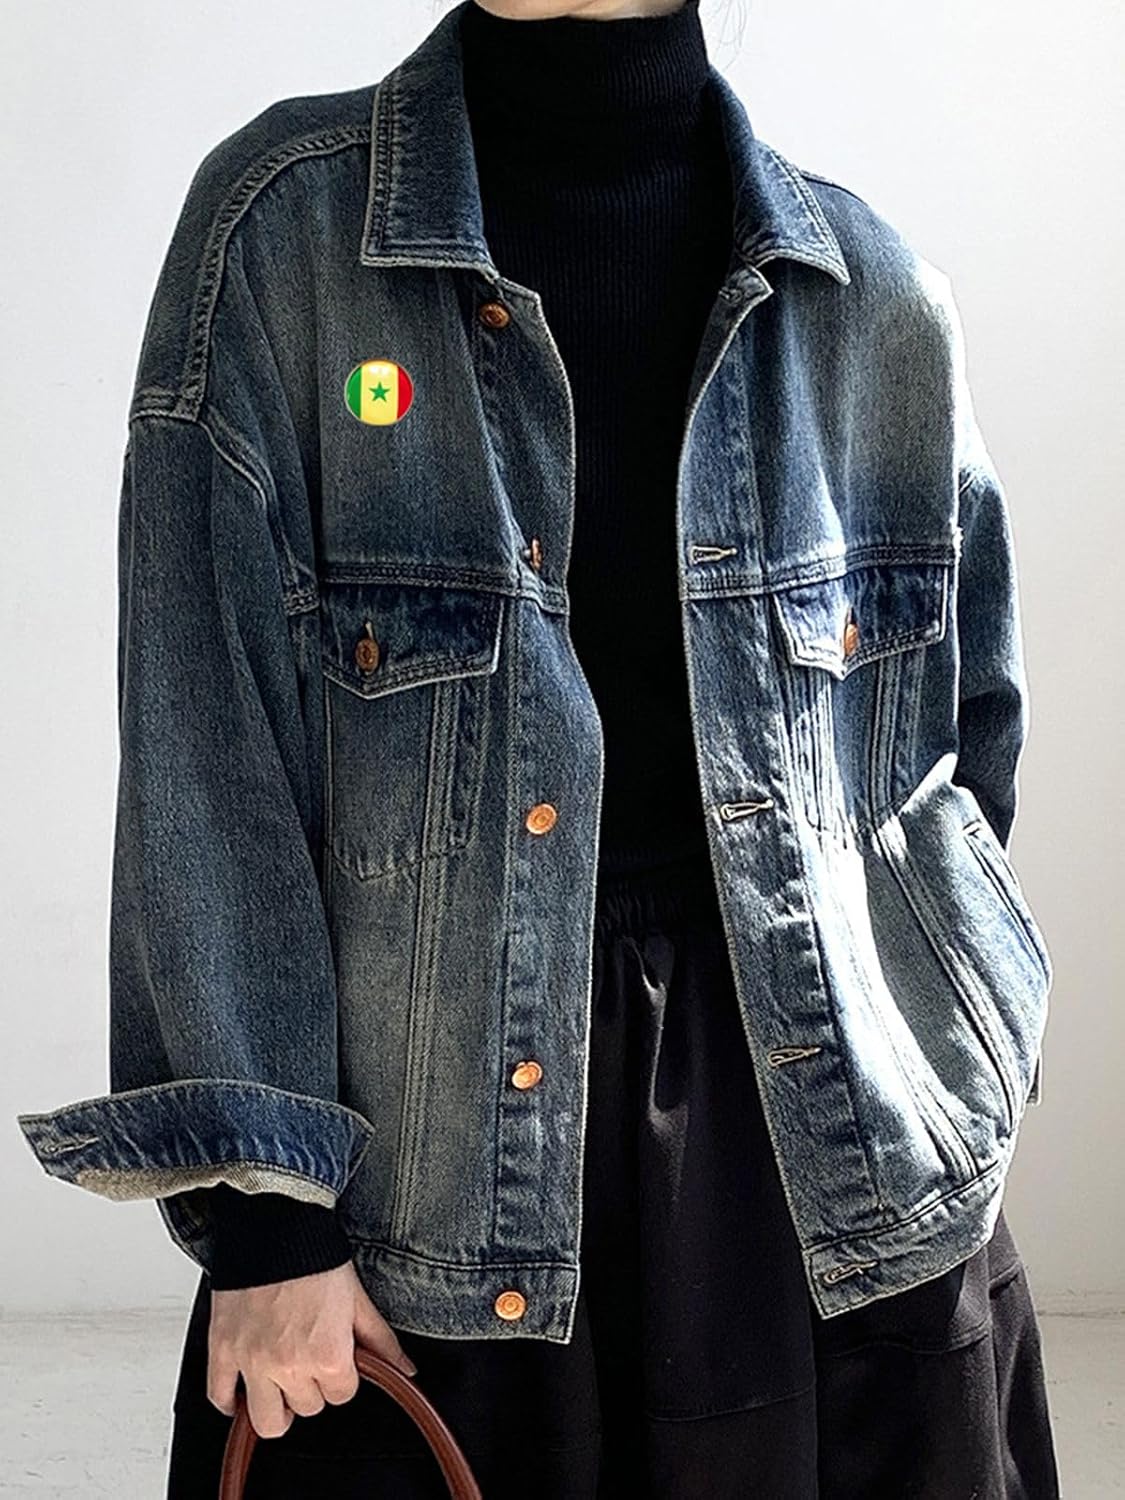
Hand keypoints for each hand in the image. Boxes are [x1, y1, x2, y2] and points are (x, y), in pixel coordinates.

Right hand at [206, 1259, 418, 1438]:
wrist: (274, 1225)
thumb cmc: (315, 1255)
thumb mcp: (358, 1298)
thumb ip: (381, 1340)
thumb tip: (405, 1368)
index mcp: (327, 1355)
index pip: (342, 1396)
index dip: (342, 1376)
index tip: (336, 1356)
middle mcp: (289, 1366)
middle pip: (307, 1408)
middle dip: (312, 1386)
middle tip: (310, 1358)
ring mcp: (252, 1362)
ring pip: (267, 1421)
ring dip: (277, 1406)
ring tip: (281, 1382)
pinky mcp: (222, 1351)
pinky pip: (219, 1398)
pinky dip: (230, 1400)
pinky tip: (245, 1387)